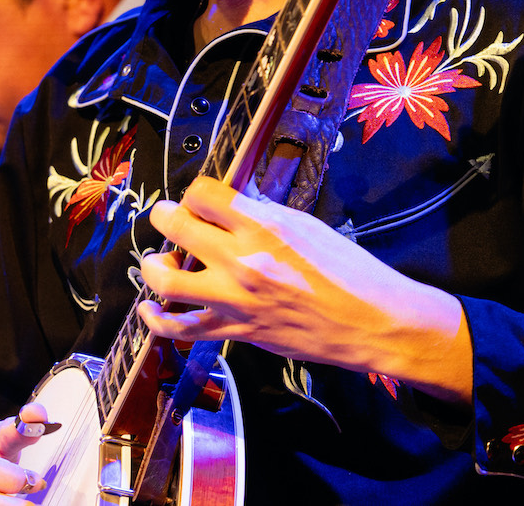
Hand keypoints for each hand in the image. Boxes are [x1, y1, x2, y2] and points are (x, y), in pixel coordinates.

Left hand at [136, 176, 470, 403]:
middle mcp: (242, 260)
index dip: (196, 192)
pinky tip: (150, 308)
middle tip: (168, 217)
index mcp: (263, 226)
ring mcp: (235, 299)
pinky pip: (182, 328)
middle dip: (165, 216)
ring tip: (158, 261)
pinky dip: (158, 319)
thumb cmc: (349, 271)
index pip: (202, 193)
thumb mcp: (306, 225)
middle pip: (175, 226)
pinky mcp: (236, 330)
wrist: (373, 323)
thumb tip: (232, 201)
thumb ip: (262, 213)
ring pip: (166, 280)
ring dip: (152, 266)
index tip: (200, 199)